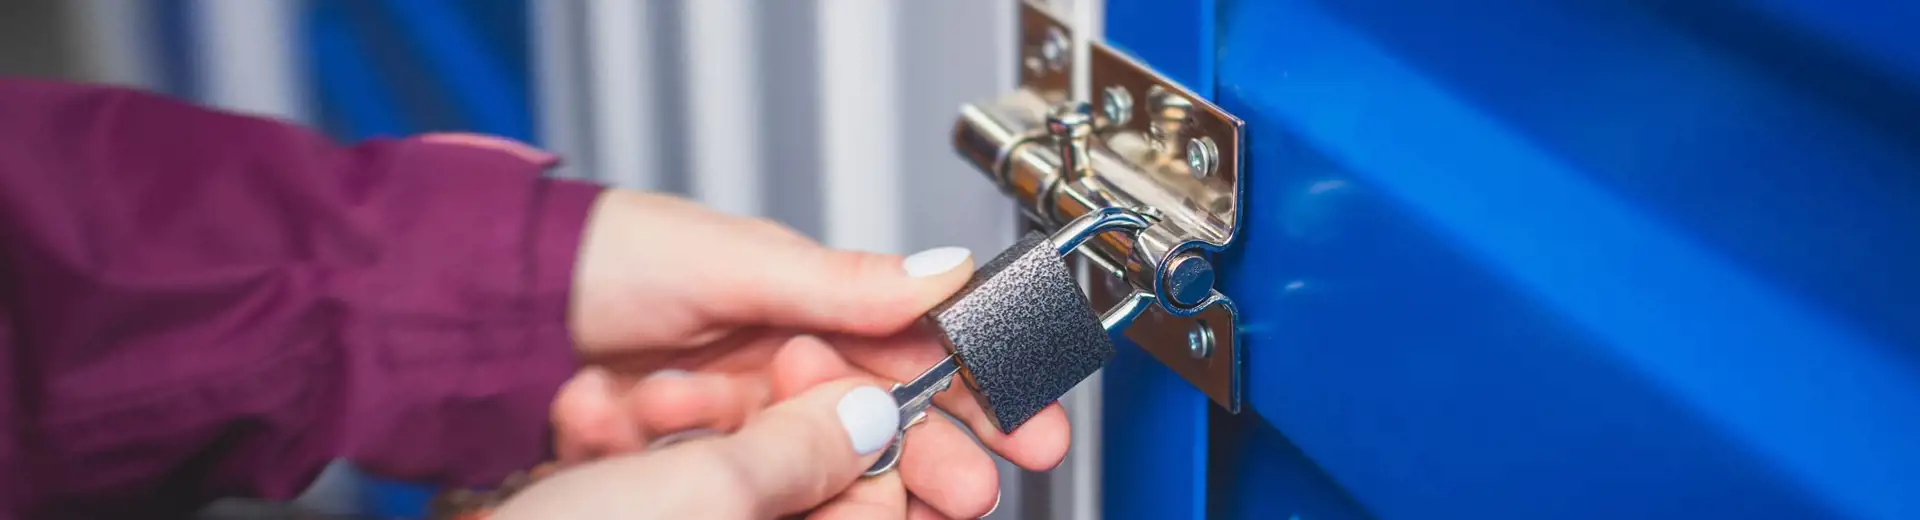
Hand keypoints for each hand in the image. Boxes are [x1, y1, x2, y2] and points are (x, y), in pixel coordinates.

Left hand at [548, 190, 1070, 516]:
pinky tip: (849, 509)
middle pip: (892, 420)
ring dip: (888, 488)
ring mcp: (749, 419)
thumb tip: (946, 272)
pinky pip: (775, 488)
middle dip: (946, 455)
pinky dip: (811, 497)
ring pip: (843, 463)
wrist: (501, 313)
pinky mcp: (708, 464)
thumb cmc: (609, 257)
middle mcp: (787, 363)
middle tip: (981, 490)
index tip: (1034, 425)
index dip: (984, 387)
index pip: (921, 348)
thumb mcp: (734, 261)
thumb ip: (841, 280)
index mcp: (811, 303)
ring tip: (932, 512)